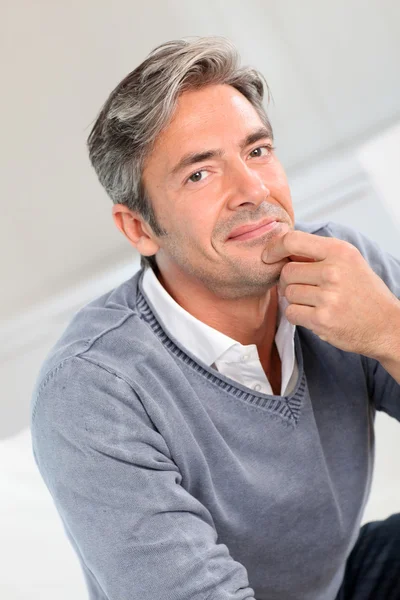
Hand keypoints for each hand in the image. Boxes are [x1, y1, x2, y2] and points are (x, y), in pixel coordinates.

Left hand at [262, 229, 399, 356]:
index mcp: (339, 251)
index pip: (292, 240)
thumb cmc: (363, 292)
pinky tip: (314, 314)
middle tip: (306, 288)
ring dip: (296, 300)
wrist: (385, 325)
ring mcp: (327, 296)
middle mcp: (333, 271)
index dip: (274, 248)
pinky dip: (297, 315)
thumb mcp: (348, 262)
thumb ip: (318, 253)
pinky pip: (291, 312)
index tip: (268, 256)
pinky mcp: (322, 319)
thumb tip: (280, 249)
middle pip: (286, 271)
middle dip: (289, 281)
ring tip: (316, 302)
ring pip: (287, 293)